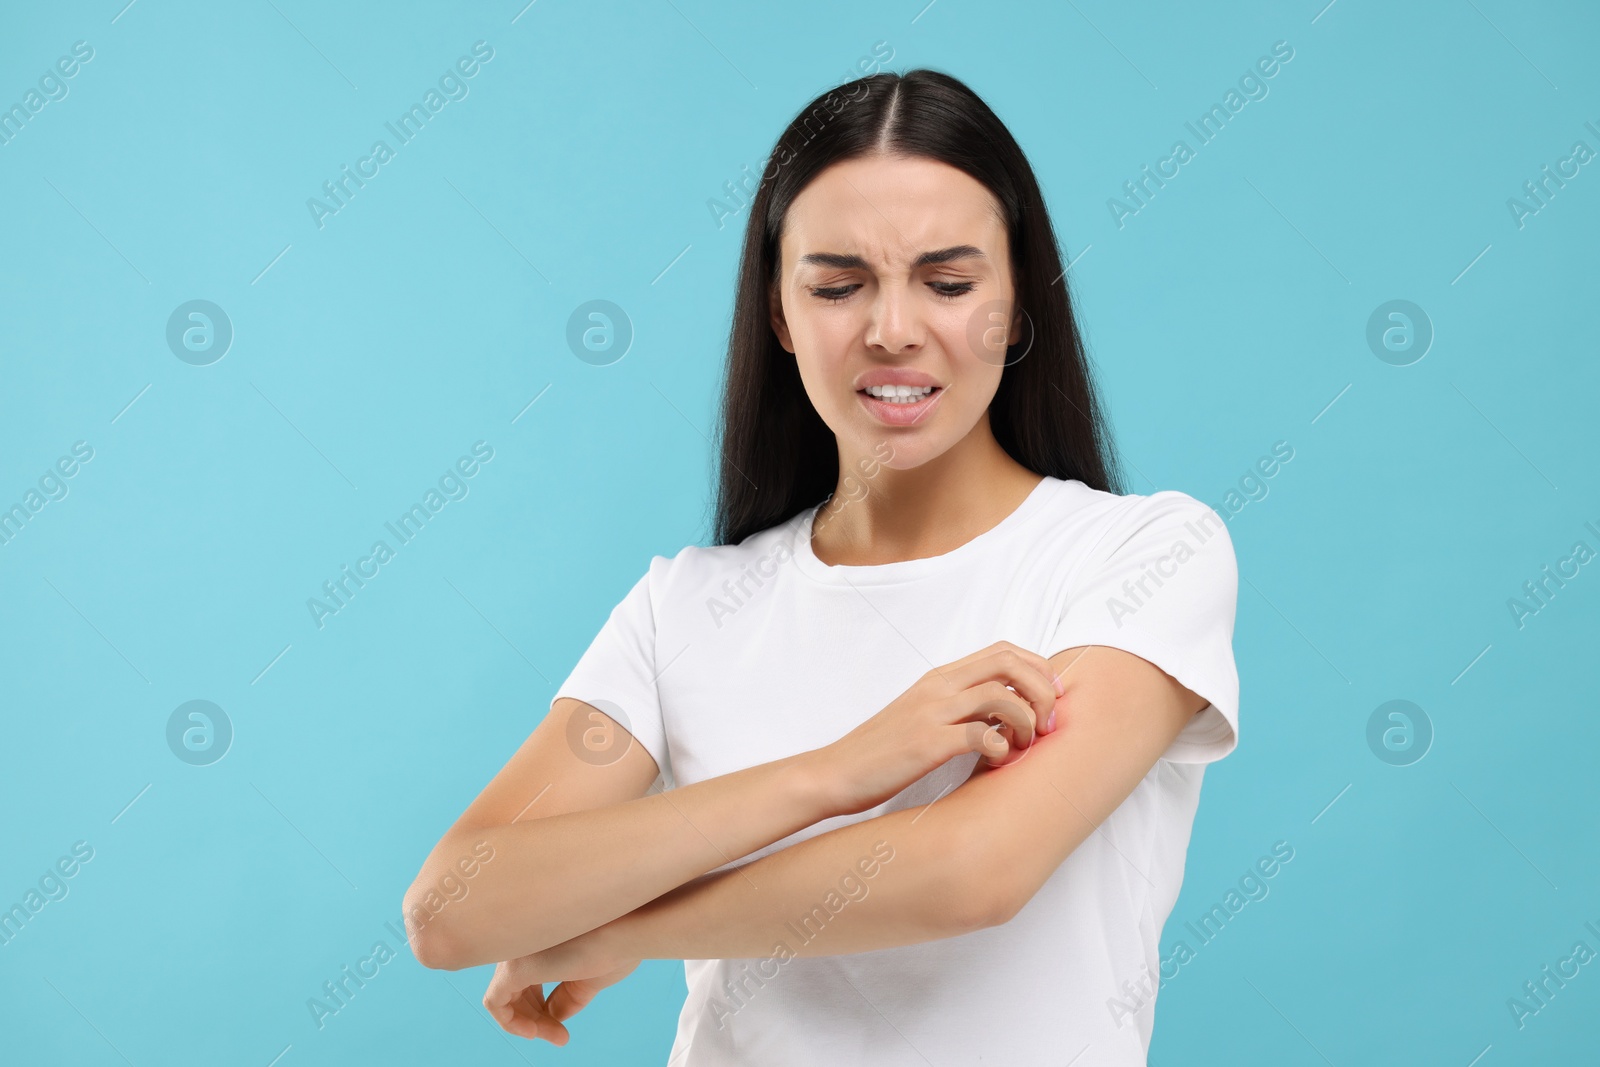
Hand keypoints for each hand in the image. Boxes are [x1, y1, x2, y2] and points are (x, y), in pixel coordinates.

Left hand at [482, 925, 640, 1043]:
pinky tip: (532, 1032)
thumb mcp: (584, 982)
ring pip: (505, 998)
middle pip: (517, 991)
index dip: (543, 1012)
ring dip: (529, 1024)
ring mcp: (516, 953)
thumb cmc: (616, 949)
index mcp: (542, 941)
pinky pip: (495, 1002)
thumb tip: (547, 1018)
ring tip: (557, 1036)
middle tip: (562, 1037)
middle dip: (537, 1019)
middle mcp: (524, 943)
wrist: (626, 936)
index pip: (528, 983)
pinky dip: (510, 1023)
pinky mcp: (513, 968)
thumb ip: (562, 999)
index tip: (564, 1032)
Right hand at [816, 640, 1064, 814]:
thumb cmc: (883, 751)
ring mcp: (931, 713)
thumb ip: (961, 707)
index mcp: (940, 677)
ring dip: (1025, 720)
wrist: (836, 772)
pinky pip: (979, 735)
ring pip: (1001, 694)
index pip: (1004, 651)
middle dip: (1043, 690)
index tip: (1049, 703)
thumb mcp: (924, 715)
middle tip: (1047, 724)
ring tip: (1022, 745)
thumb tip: (1009, 713)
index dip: (1039, 671)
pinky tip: (995, 761)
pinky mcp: (926, 743)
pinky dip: (1000, 747)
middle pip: (1009, 662)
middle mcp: (938, 687)